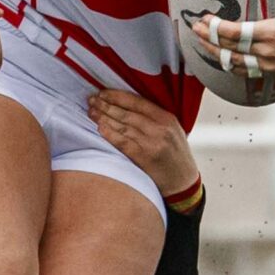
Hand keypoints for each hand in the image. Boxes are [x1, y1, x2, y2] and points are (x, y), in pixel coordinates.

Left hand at [85, 89, 199, 198]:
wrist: (183, 182)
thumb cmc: (175, 154)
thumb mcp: (172, 130)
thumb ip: (154, 117)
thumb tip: (125, 105)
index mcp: (167, 118)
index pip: (137, 102)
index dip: (117, 96)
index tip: (102, 93)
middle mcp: (160, 128)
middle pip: (127, 113)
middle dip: (106, 105)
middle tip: (91, 100)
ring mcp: (151, 143)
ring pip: (123, 126)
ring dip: (104, 118)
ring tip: (91, 112)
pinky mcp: (144, 157)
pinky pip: (123, 143)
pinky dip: (110, 134)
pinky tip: (100, 128)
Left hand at [186, 0, 274, 82]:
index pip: (239, 33)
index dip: (219, 27)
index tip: (207, 18)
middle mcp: (269, 51)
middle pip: (231, 48)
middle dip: (210, 38)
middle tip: (195, 28)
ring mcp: (268, 65)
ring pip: (234, 62)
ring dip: (215, 53)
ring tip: (201, 42)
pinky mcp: (270, 73)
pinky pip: (244, 71)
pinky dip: (229, 65)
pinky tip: (219, 57)